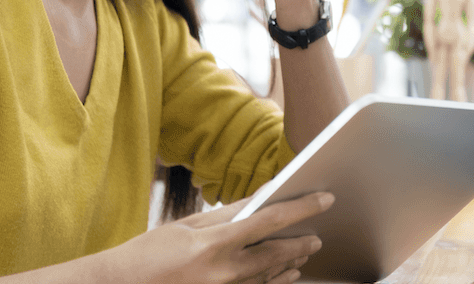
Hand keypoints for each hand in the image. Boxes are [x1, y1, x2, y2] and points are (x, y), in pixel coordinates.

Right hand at [101, 191, 333, 283]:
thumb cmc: (149, 254)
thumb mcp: (187, 225)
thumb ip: (227, 214)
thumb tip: (260, 198)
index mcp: (214, 244)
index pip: (270, 220)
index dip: (302, 208)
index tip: (323, 199)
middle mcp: (223, 272)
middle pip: (277, 255)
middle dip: (301, 243)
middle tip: (318, 236)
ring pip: (270, 277)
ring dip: (290, 264)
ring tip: (305, 253)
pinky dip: (274, 282)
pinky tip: (285, 275)